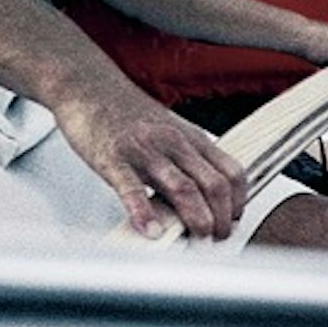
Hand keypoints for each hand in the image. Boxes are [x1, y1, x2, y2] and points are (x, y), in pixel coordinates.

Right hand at [57, 79, 249, 240]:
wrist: (88, 85)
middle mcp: (174, 143)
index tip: (233, 221)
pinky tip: (151, 232)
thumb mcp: (171, 131)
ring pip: (183, 188)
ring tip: (197, 240)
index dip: (239, 201)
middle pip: (214, 185)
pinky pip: (131, 189)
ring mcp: (144, 150)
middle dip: (221, 218)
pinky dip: (144, 213)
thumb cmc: (128, 113)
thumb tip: (204, 197)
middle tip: (216, 239)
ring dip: (196, 220)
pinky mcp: (113, 158)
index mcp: (192, 138)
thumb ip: (188, 161)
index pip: (232, 172)